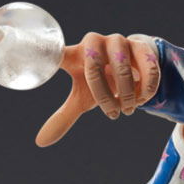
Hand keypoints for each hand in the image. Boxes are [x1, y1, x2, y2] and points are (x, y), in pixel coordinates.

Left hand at [36, 33, 160, 145]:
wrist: (132, 64)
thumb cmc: (103, 81)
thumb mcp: (83, 98)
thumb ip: (64, 116)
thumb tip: (40, 142)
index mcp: (75, 55)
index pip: (58, 54)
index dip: (48, 55)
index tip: (38, 58)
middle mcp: (95, 43)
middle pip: (93, 68)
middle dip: (105, 97)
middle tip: (113, 115)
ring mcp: (118, 41)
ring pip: (122, 69)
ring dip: (127, 95)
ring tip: (128, 108)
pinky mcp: (141, 45)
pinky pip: (146, 68)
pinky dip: (145, 89)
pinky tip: (142, 98)